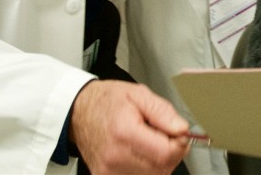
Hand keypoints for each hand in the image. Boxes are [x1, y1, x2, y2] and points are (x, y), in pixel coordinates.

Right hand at [69, 79, 191, 173]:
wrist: (79, 112)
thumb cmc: (107, 102)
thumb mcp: (139, 94)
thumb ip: (163, 112)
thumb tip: (181, 129)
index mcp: (125, 132)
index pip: (166, 154)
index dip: (180, 144)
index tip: (179, 134)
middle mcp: (115, 157)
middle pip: (162, 169)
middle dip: (171, 153)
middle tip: (164, 135)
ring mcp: (108, 172)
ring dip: (159, 162)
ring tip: (149, 142)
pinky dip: (146, 168)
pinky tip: (140, 153)